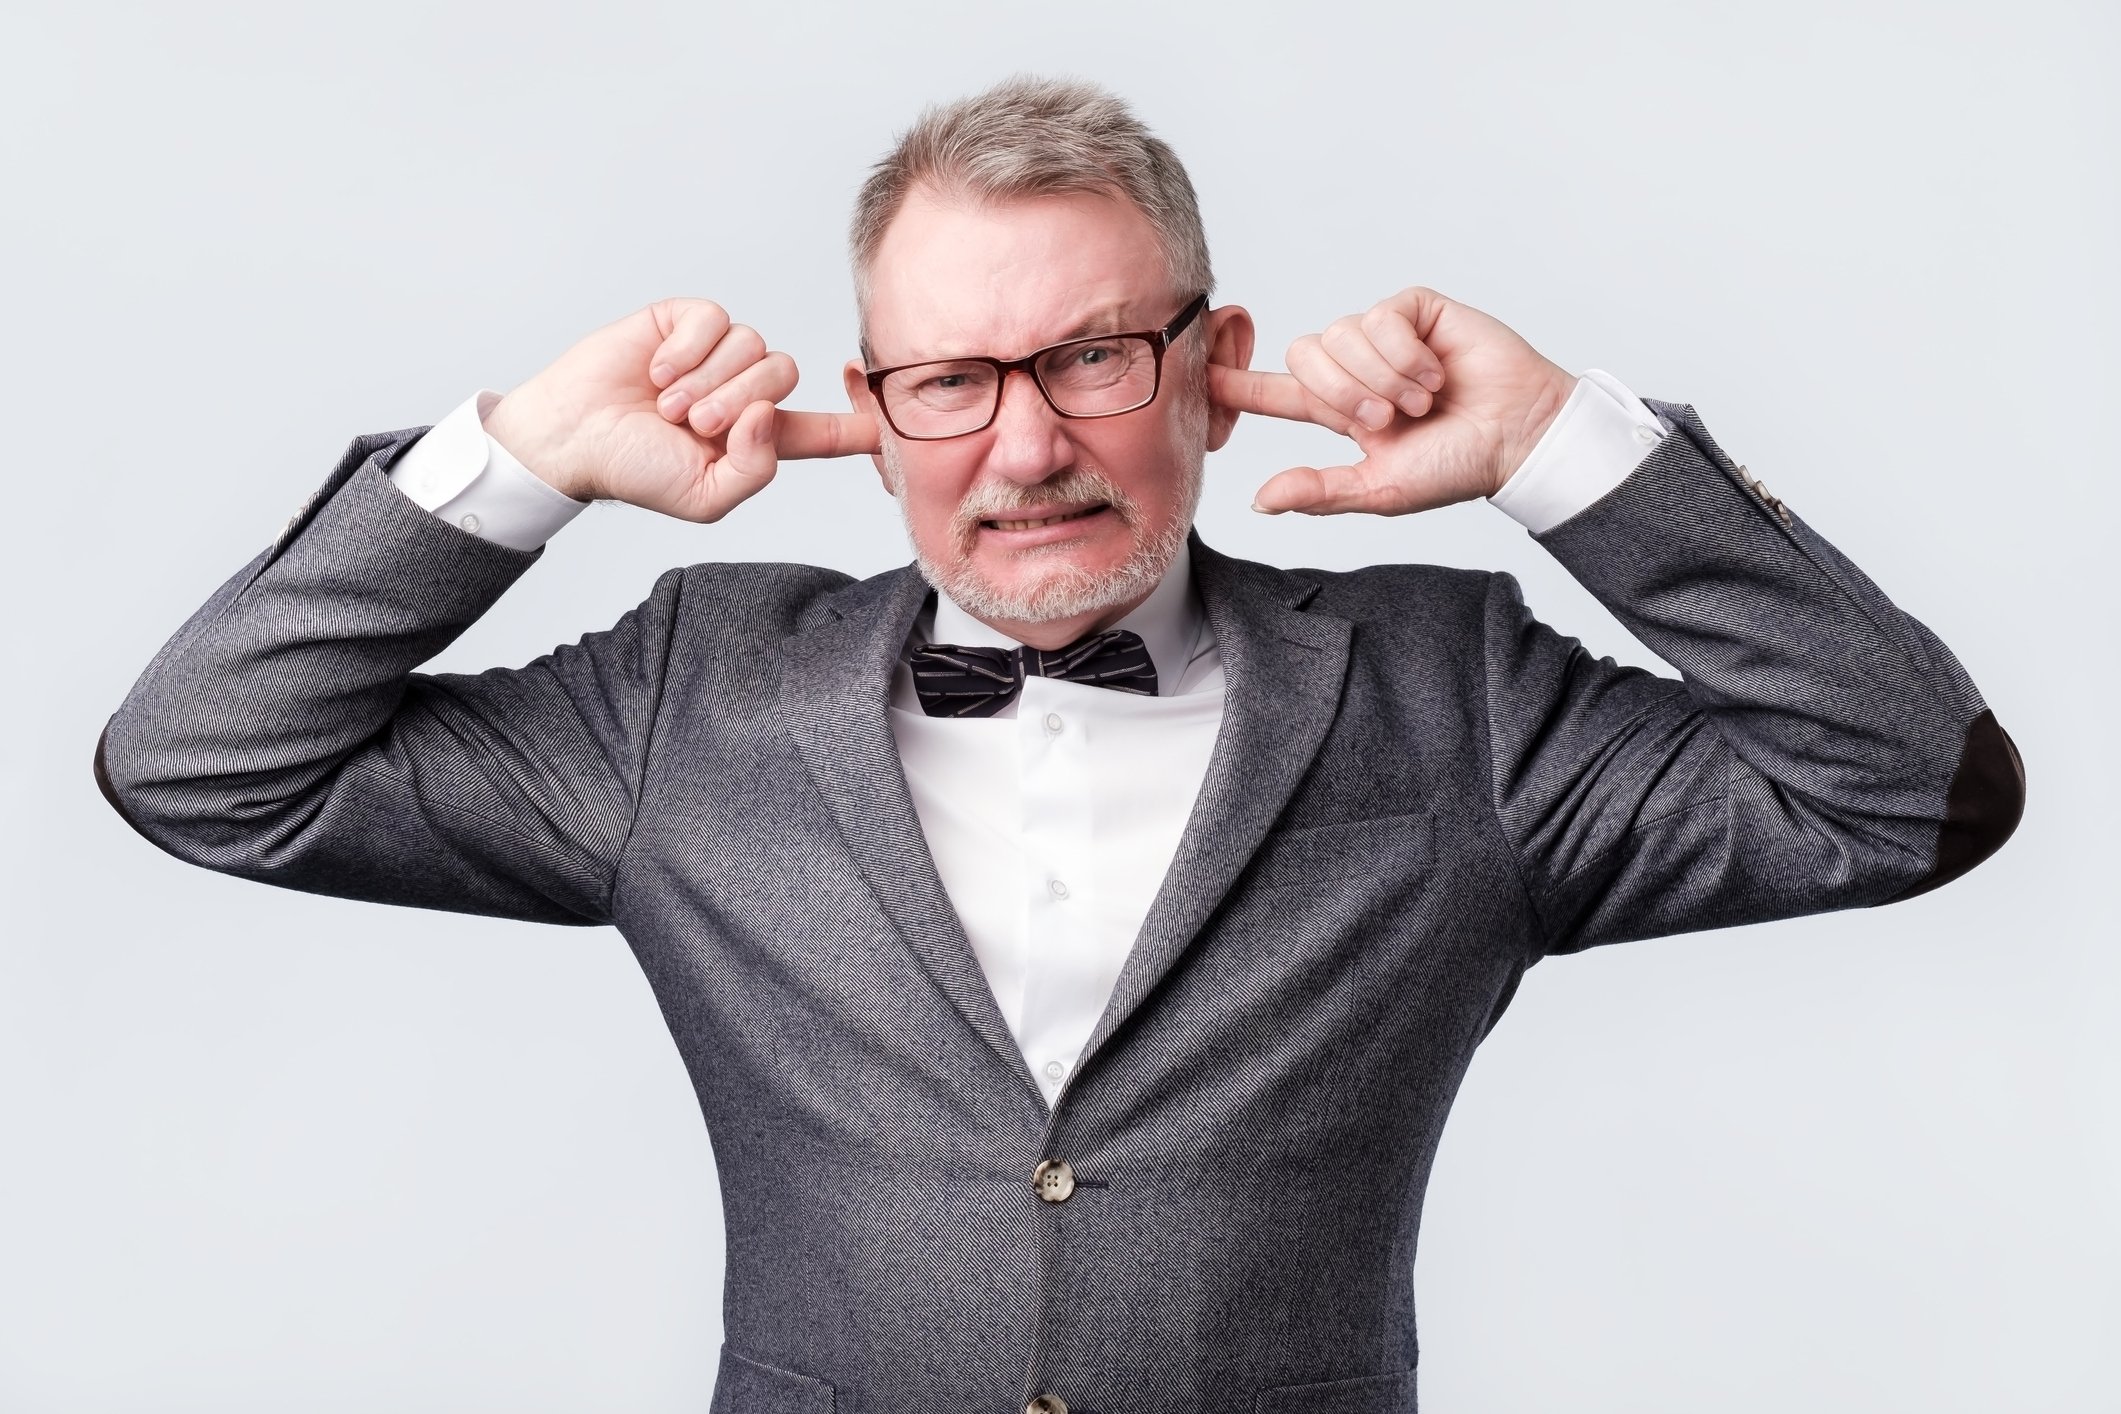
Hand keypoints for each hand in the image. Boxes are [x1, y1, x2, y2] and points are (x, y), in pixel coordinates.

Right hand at [482, 298, 878, 520]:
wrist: (572, 436)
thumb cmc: (633, 471)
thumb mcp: (706, 497)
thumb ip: (756, 468)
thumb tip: (769, 412)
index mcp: (760, 438)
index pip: (826, 429)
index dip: (862, 422)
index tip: (896, 412)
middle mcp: (744, 392)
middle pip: (783, 377)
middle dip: (737, 401)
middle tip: (691, 424)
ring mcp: (716, 355)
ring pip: (752, 347)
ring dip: (706, 380)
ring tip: (666, 403)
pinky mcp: (686, 322)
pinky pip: (716, 321)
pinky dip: (688, 348)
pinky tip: (656, 370)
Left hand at [1210, 287, 1577, 514]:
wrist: (1519, 436)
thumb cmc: (1457, 467)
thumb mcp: (1380, 489)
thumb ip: (1320, 491)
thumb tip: (1259, 500)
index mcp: (1342, 412)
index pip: (1277, 394)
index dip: (1237, 383)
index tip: (1198, 371)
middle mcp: (1356, 371)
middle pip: (1303, 359)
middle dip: (1341, 395)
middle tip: (1387, 420)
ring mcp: (1384, 337)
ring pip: (1339, 336)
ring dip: (1380, 377)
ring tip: (1421, 400)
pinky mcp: (1414, 310)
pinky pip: (1378, 318)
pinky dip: (1403, 353)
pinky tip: (1434, 372)